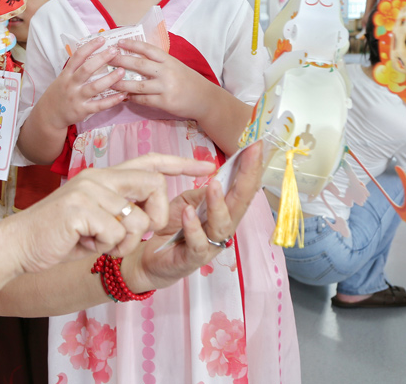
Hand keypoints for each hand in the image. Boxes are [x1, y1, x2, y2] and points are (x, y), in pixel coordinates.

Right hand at [0, 153, 215, 274]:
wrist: (19, 243)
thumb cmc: (57, 234)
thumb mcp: (95, 218)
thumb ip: (120, 211)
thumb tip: (151, 218)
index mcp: (103, 176)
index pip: (150, 160)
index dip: (181, 162)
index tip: (208, 166)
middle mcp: (98, 177)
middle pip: (154, 184)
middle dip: (157, 215)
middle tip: (139, 234)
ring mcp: (88, 191)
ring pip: (135, 219)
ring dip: (121, 243)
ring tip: (95, 243)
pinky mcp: (79, 210)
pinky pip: (114, 235)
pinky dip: (103, 248)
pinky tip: (82, 244)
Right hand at [35, 38, 128, 130]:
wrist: (49, 115)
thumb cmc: (59, 94)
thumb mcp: (62, 78)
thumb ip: (75, 69)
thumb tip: (93, 55)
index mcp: (66, 74)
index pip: (77, 56)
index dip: (89, 46)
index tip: (101, 39)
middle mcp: (71, 84)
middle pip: (87, 69)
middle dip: (101, 59)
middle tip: (114, 51)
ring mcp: (76, 98)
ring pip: (95, 87)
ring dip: (110, 79)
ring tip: (122, 71)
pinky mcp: (82, 110)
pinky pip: (99, 105)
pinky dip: (112, 100)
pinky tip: (122, 95)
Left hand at [109, 40, 211, 119]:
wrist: (205, 99)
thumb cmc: (189, 81)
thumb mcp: (177, 66)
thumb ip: (160, 62)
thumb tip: (138, 56)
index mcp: (169, 61)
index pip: (148, 50)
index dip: (133, 45)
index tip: (119, 42)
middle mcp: (167, 72)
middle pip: (140, 65)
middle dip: (121, 61)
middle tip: (107, 59)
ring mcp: (166, 88)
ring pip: (138, 85)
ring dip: (122, 84)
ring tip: (109, 81)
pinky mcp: (165, 102)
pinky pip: (144, 100)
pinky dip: (132, 98)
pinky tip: (124, 97)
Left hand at [122, 142, 264, 290]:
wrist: (150, 259)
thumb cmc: (172, 229)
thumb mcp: (187, 202)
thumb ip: (202, 191)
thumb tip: (217, 173)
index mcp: (223, 213)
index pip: (241, 189)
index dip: (250, 168)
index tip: (256, 145)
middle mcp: (222, 229)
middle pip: (240, 204)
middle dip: (247, 177)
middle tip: (251, 155)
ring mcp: (210, 245)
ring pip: (222, 225)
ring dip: (219, 203)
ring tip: (214, 184)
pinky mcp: (193, 259)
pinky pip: (198, 244)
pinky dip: (194, 227)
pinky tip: (189, 212)